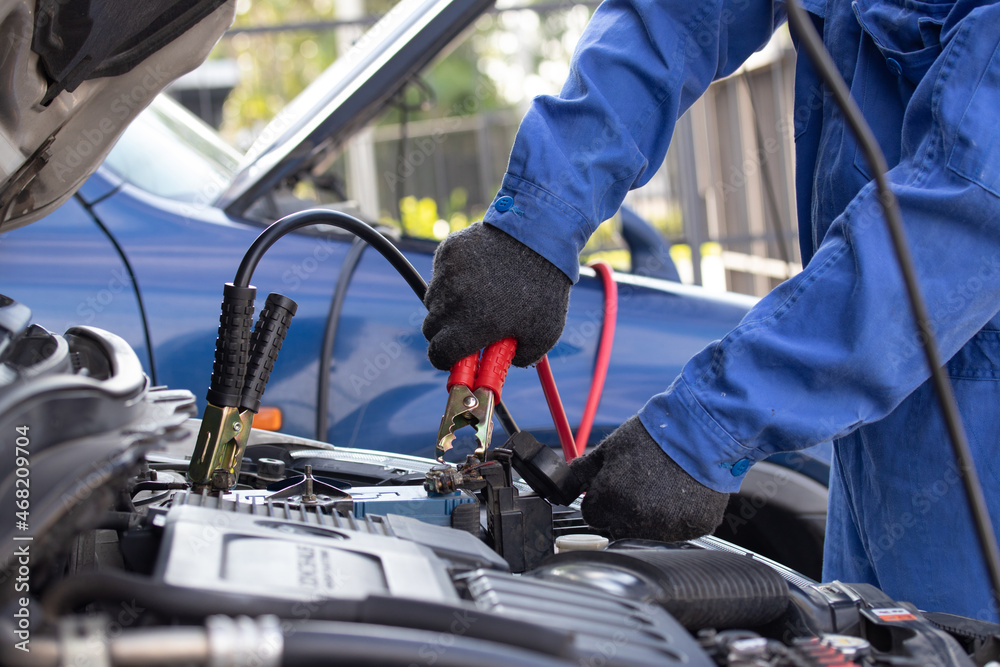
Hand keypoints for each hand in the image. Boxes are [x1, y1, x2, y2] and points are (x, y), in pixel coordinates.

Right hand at [422, 222, 571, 369]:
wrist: (540, 236)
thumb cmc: (544, 287)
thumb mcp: (544, 333)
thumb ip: (521, 358)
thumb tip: (506, 364)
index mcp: (472, 326)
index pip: (439, 355)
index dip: (447, 360)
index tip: (457, 357)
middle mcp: (452, 301)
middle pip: (431, 330)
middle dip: (446, 334)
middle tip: (468, 328)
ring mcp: (446, 274)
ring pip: (433, 302)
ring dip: (448, 306)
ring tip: (478, 297)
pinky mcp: (446, 253)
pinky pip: (440, 275)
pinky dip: (452, 279)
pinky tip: (478, 273)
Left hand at [570, 416, 729, 540]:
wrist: (700, 430)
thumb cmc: (655, 435)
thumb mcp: (610, 447)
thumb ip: (584, 470)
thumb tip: (569, 480)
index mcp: (611, 499)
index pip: (592, 516)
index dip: (599, 500)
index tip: (610, 488)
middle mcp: (637, 520)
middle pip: (618, 527)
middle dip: (621, 510)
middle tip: (638, 484)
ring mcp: (668, 528)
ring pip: (648, 531)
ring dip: (648, 516)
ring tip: (661, 486)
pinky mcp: (694, 528)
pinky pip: (677, 529)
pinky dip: (676, 516)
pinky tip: (679, 493)